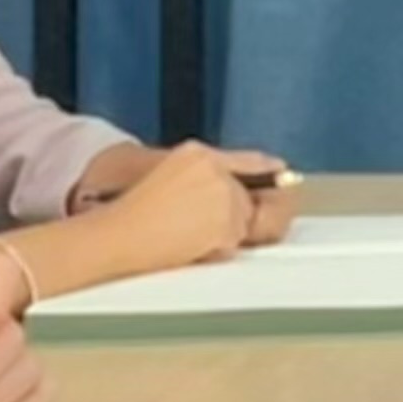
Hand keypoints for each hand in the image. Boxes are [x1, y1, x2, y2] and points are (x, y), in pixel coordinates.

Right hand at [99, 144, 266, 269]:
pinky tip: (189, 244)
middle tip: (196, 229)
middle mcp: (213, 166)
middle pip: (247, 198)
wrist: (117, 235)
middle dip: (233, 218)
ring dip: (223, 236)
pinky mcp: (224, 217)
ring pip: (242, 222)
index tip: (285, 177)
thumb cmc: (133, 219)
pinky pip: (235, 241)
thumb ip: (207, 180)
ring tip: (185, 236)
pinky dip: (217, 249)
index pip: (249, 160)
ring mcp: (221, 190)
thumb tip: (245, 197)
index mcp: (197, 152)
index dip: (269, 173)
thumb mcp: (170, 181)